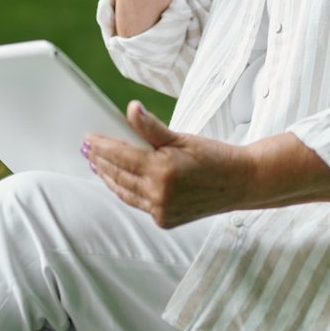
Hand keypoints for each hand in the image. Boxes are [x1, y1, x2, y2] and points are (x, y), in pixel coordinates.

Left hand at [84, 101, 250, 228]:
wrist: (242, 182)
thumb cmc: (214, 156)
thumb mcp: (182, 137)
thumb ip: (151, 127)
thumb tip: (131, 109)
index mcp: (162, 170)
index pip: (121, 156)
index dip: (102, 146)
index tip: (88, 139)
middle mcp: (159, 194)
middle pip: (119, 175)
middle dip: (101, 161)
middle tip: (87, 149)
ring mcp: (161, 211)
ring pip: (125, 192)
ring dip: (109, 178)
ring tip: (97, 165)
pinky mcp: (165, 221)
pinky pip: (138, 203)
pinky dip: (126, 191)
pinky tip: (119, 181)